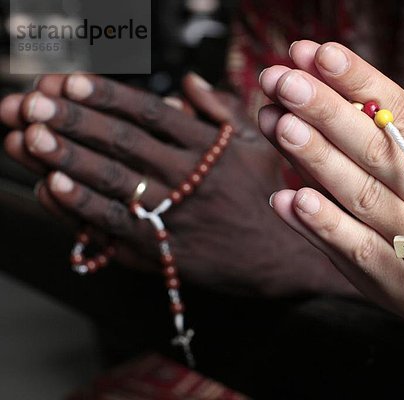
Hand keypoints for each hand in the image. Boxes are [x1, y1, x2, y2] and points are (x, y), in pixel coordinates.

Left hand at [1, 73, 354, 296]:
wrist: (284, 258)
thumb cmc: (268, 196)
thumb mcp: (259, 146)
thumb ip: (224, 110)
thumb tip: (189, 81)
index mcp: (212, 148)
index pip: (151, 113)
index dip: (108, 96)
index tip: (71, 82)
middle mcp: (191, 177)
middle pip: (124, 142)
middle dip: (74, 120)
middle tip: (33, 102)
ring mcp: (177, 215)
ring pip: (115, 181)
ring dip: (69, 157)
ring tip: (30, 136)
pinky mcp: (166, 250)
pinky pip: (117, 226)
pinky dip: (83, 206)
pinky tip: (53, 187)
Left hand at [258, 40, 403, 370]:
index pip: (403, 114)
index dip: (362, 82)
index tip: (324, 54)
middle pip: (373, 148)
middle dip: (325, 110)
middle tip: (284, 79)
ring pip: (357, 194)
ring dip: (314, 159)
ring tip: (278, 123)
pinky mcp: (395, 283)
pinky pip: (353, 249)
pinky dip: (321, 226)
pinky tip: (288, 200)